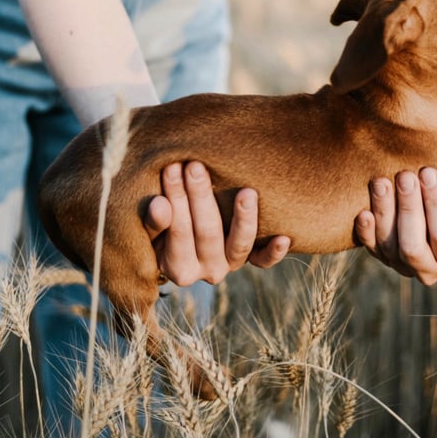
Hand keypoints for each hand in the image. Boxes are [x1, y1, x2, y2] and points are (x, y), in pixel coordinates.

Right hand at [143, 162, 290, 285]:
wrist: (184, 240)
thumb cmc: (163, 226)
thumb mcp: (152, 227)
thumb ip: (153, 221)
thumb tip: (159, 205)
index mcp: (178, 267)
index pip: (177, 231)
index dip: (175, 199)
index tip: (173, 167)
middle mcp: (207, 271)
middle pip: (207, 234)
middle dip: (200, 197)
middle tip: (196, 167)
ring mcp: (232, 264)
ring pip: (239, 246)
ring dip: (244, 219)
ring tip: (246, 193)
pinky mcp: (251, 259)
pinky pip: (263, 260)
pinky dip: (274, 252)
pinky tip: (284, 238)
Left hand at [354, 166, 436, 284]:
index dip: (436, 207)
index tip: (428, 173)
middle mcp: (432, 269)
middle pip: (413, 249)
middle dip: (408, 211)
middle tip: (405, 175)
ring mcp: (405, 264)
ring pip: (390, 249)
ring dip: (384, 214)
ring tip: (382, 181)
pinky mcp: (384, 254)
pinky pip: (371, 248)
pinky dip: (366, 232)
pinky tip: (363, 211)